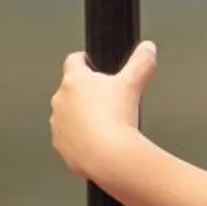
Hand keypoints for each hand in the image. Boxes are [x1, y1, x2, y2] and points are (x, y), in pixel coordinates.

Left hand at [50, 40, 157, 184]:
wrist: (109, 156)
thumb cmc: (116, 120)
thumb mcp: (133, 84)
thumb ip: (141, 62)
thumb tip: (148, 48)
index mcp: (75, 81)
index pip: (74, 61)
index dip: (84, 60)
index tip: (90, 63)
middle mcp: (61, 100)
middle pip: (71, 90)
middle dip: (86, 93)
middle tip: (107, 101)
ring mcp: (59, 124)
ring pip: (68, 115)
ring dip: (81, 117)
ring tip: (103, 125)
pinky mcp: (61, 145)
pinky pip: (69, 139)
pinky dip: (80, 139)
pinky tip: (97, 143)